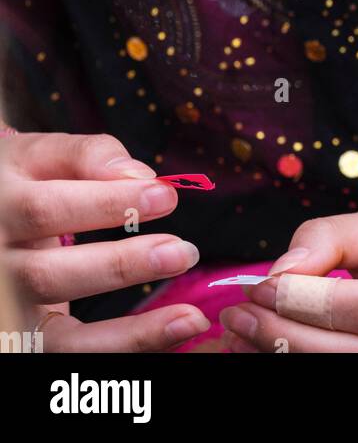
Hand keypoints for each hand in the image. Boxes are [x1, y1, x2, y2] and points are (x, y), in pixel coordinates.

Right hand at [0, 132, 208, 350]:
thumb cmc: (22, 179)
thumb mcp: (40, 153)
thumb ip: (87, 156)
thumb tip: (139, 175)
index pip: (46, 209)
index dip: (106, 203)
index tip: (165, 195)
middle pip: (48, 276)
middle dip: (121, 266)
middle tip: (183, 251)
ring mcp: (8, 310)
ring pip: (60, 339)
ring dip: (132, 332)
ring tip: (189, 317)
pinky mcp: (27, 340)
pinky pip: (76, 356)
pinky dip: (127, 347)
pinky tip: (174, 331)